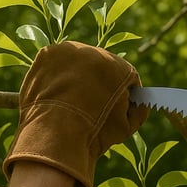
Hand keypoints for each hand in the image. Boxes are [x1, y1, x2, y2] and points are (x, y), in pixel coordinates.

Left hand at [4, 41, 148, 186]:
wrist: (56, 135)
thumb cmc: (95, 132)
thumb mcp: (127, 126)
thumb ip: (139, 110)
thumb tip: (140, 102)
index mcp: (118, 66)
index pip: (126, 74)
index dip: (123, 92)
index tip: (116, 106)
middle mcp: (94, 51)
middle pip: (102, 66)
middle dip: (99, 83)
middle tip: (91, 105)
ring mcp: (68, 51)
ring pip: (78, 63)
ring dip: (78, 77)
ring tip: (71, 101)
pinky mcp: (46, 55)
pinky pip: (57, 64)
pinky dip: (57, 76)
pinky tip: (56, 94)